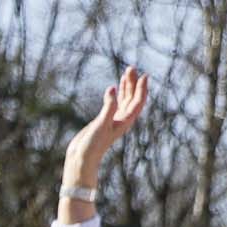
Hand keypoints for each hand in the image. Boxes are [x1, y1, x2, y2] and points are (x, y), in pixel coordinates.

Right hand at [64, 66, 147, 183]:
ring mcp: (114, 120)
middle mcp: (122, 120)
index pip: (137, 102)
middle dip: (133, 83)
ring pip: (124, 99)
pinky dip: (117, 94)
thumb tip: (112, 88)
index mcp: (126, 121)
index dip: (141, 89)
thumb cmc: (93, 145)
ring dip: (126, 86)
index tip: (143, 75)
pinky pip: (115, 104)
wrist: (82, 159)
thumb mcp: (101, 124)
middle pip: (132, 98)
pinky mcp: (104, 121)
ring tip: (127, 72)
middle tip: (131, 68)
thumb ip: (108, 106)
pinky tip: (115, 87)